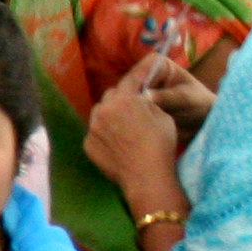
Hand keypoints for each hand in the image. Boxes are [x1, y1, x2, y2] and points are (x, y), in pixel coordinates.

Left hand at [84, 56, 190, 190]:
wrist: (146, 177)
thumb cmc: (160, 146)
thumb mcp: (163, 117)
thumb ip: (148, 103)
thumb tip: (141, 99)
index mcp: (124, 100)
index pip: (129, 81)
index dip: (137, 77)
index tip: (141, 73)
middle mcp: (103, 110)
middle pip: (111, 96)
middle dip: (121, 99)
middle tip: (133, 110)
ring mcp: (93, 128)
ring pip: (100, 114)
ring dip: (110, 116)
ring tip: (124, 129)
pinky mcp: (88, 144)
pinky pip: (96, 133)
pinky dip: (104, 135)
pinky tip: (118, 145)